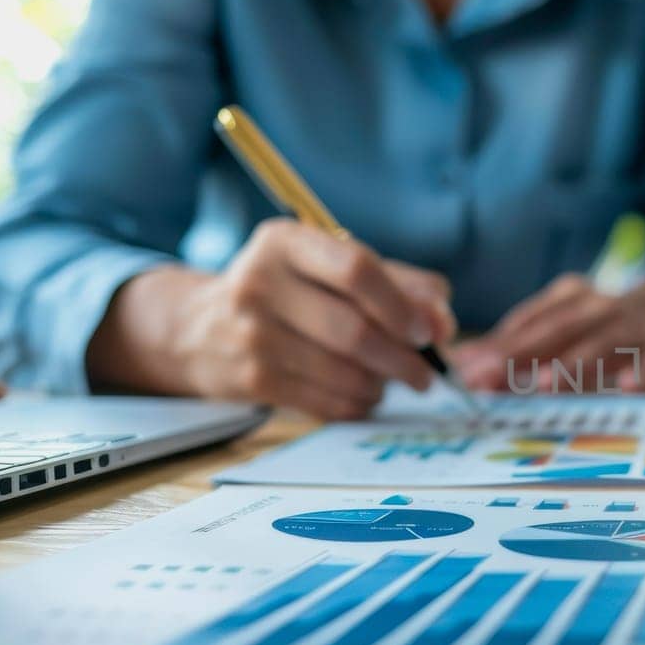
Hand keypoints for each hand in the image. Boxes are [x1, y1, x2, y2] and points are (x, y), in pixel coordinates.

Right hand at [88, 220, 455, 418]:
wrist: (201, 329)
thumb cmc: (289, 292)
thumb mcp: (330, 267)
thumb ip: (396, 283)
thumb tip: (443, 319)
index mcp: (285, 241)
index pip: (355, 268)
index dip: (401, 304)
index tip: (429, 331)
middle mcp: (260, 283)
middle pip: (353, 329)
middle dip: (404, 358)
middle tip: (429, 374)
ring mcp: (251, 334)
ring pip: (344, 371)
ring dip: (384, 384)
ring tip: (396, 381)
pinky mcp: (251, 380)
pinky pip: (326, 401)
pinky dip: (359, 403)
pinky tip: (367, 395)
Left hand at [454, 272, 644, 392]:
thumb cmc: (605, 321)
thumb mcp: (565, 320)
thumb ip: (519, 343)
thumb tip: (463, 365)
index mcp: (572, 296)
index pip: (530, 322)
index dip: (497, 345)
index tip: (466, 369)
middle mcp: (600, 307)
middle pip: (558, 331)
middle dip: (521, 355)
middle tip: (489, 379)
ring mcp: (634, 327)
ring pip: (602, 345)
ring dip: (573, 364)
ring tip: (543, 384)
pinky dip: (641, 372)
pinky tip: (628, 386)